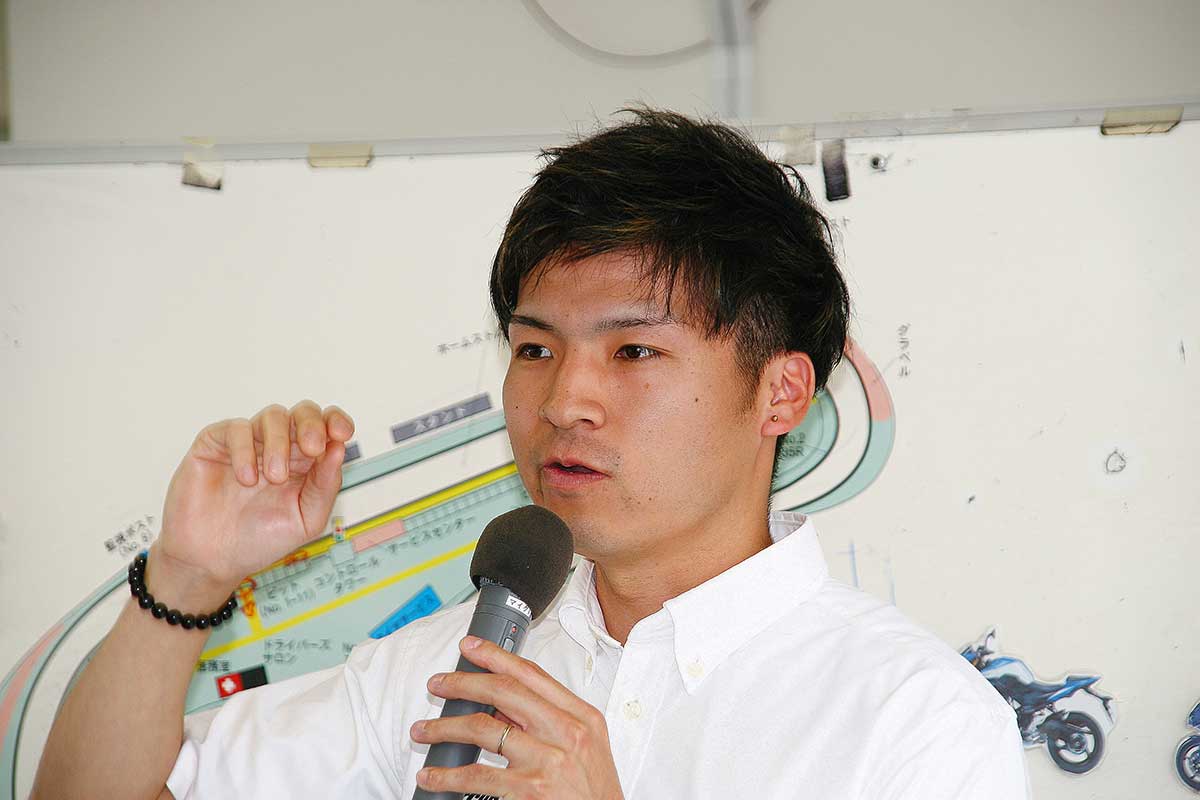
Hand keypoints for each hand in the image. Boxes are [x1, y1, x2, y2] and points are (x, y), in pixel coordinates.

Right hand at [157, 401, 353, 596]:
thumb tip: (339, 450)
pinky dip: (245, 450)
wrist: (211, 560)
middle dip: (312, 425)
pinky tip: (247, 479)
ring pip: (273, 415)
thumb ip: (325, 486)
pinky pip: (236, 428)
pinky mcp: (216, 444)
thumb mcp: (305, 520)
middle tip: (312, 448)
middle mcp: (279, 447)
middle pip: (303, 412)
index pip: (326, 427)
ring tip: (274, 478)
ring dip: (280, 443)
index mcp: (305, 463)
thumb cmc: (258, 540)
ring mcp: (248, 443)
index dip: (336, 421)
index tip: (342, 434)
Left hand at [411, 636, 623, 799]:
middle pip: (504, 691)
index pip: (532, 674)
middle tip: (439, 684)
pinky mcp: (529, 790)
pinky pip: (476, 775)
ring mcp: (547, 761)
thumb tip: (501, 704)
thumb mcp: (585, 748)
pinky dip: (447, 775)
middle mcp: (566, 733)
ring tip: (425, 731)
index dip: (496, 656)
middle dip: (463, 683)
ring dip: (445, 727)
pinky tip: (433, 775)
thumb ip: (548, 722)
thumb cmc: (594, 794)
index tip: (472, 648)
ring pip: (483, 729)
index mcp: (581, 717)